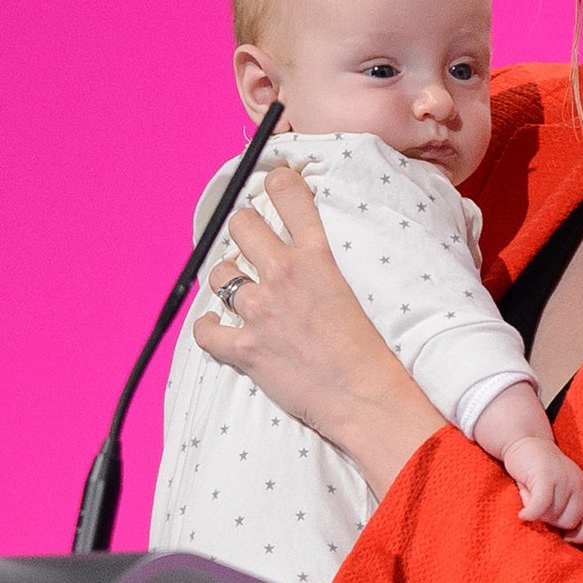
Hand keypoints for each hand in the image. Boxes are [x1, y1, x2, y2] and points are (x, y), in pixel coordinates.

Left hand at [193, 166, 446, 491]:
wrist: (369, 398)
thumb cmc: (376, 350)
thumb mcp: (359, 287)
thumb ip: (331, 263)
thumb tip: (318, 249)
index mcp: (319, 255)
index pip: (287, 191)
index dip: (276, 183)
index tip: (273, 187)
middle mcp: (285, 274)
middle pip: (240, 224)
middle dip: (241, 230)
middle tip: (250, 245)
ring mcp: (262, 311)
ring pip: (219, 274)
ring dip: (226, 281)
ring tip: (239, 292)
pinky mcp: (247, 348)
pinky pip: (206, 330)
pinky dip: (208, 330)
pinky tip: (218, 329)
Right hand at [501, 435, 582, 544]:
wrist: (524, 440)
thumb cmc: (537, 472)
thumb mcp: (557, 492)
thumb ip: (561, 510)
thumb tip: (558, 539)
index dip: (581, 536)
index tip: (564, 539)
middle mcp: (579, 485)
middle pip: (570, 522)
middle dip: (552, 523)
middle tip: (538, 510)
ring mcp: (564, 479)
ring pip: (553, 515)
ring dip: (538, 515)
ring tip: (529, 500)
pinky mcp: (546, 475)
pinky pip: (542, 504)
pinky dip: (531, 513)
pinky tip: (523, 515)